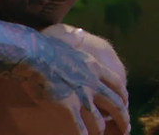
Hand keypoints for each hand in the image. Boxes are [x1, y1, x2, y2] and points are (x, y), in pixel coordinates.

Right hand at [14, 29, 129, 134]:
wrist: (33, 56)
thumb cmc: (43, 47)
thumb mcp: (65, 38)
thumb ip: (74, 37)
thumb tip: (79, 33)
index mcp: (93, 67)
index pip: (117, 84)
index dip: (122, 96)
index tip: (125, 104)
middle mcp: (92, 83)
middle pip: (116, 105)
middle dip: (123, 120)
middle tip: (126, 130)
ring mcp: (82, 98)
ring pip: (99, 122)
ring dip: (100, 130)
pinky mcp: (69, 110)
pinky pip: (80, 130)